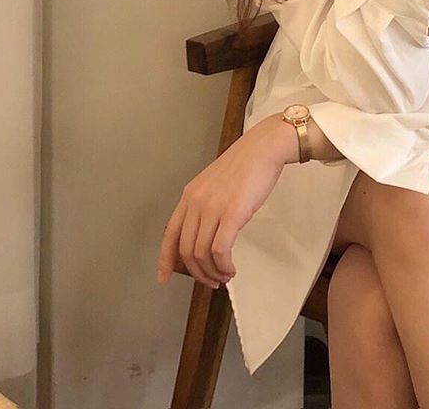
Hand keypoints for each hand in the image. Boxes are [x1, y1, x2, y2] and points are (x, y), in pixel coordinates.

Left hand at [156, 119, 286, 288]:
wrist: (264, 148)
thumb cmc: (246, 165)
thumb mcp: (215, 184)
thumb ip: (205, 206)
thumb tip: (205, 235)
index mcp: (190, 195)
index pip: (169, 234)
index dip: (164, 260)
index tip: (164, 278)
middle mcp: (196, 202)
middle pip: (186, 250)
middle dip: (198, 273)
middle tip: (211, 280)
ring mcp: (213, 207)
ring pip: (201, 254)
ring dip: (213, 272)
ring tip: (225, 274)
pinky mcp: (232, 212)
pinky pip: (219, 250)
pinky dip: (224, 265)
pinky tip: (231, 267)